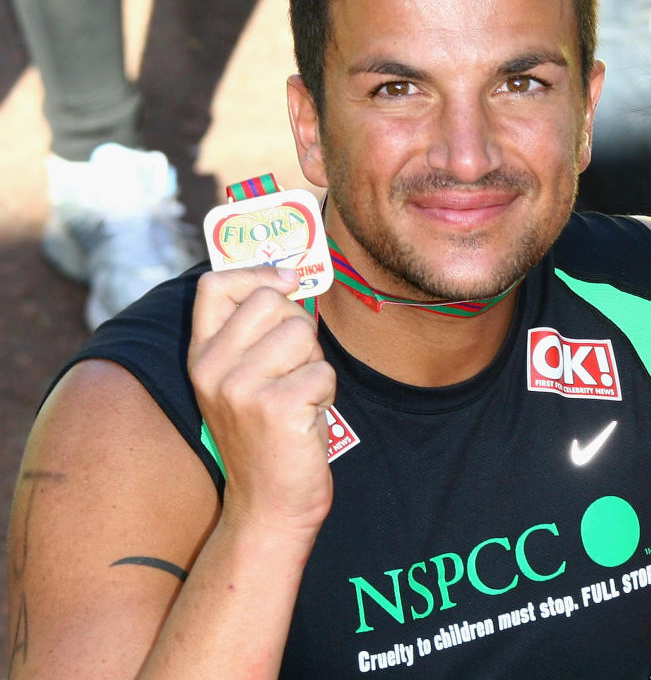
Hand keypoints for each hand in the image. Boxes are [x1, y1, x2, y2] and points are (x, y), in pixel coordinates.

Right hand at [187, 266, 335, 536]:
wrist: (270, 504)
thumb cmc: (270, 434)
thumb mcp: (247, 377)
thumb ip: (257, 331)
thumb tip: (291, 273)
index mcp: (201, 356)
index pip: (214, 285)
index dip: (257, 271)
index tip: (290, 278)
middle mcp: (212, 368)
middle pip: (272, 302)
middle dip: (298, 329)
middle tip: (293, 370)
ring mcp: (240, 388)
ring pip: (302, 333)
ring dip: (314, 364)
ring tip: (298, 397)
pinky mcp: (275, 407)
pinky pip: (323, 371)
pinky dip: (326, 393)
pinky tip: (306, 419)